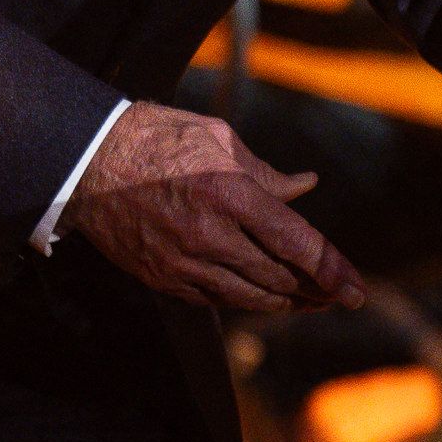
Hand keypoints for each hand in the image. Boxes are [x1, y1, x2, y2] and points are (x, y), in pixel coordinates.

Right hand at [64, 102, 363, 315]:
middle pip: (279, 278)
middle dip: (316, 291)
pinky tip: (264, 296)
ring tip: (310, 301)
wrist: (85, 160)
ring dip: (286, 303)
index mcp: (229, 192)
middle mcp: (209, 234)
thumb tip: (306, 187)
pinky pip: (217, 300)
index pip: (296, 243)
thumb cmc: (157, 138)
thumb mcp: (218, 139)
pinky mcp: (163, 278)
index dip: (332, 271)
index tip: (356, 291)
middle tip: (339, 294)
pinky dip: (246, 300)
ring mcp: (183, 262)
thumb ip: (266, 173)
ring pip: (250, 297)